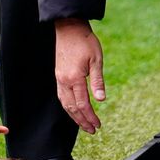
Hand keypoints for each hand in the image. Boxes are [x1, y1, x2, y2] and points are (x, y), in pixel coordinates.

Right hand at [54, 18, 104, 133]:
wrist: (69, 28)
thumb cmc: (85, 42)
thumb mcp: (96, 60)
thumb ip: (98, 82)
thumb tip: (101, 100)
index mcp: (74, 78)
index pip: (82, 104)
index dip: (90, 116)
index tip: (98, 125)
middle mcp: (64, 81)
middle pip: (71, 107)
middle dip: (82, 121)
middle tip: (92, 130)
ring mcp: (59, 78)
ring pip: (64, 103)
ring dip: (74, 116)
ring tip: (83, 124)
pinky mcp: (58, 75)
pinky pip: (61, 96)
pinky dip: (67, 106)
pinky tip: (73, 109)